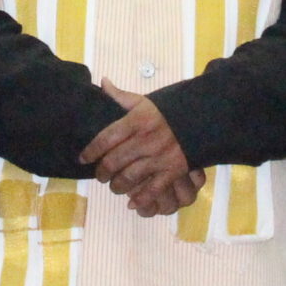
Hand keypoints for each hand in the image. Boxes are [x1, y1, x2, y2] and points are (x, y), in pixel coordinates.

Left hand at [81, 80, 195, 216]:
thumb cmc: (168, 111)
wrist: (201, 119)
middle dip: (103, 172)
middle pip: (114, 161)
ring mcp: (159, 157)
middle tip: (100, 175)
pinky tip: (133, 203)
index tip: (83, 159)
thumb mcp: (144, 101)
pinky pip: (153, 189)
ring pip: (129, 177)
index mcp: (136, 121)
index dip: (91, 151)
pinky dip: (141, 199)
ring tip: (115, 186)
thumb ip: (121, 96)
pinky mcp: (172, 170)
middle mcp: (145, 140)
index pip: (106, 138)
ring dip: (117, 186)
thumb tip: (103, 83)